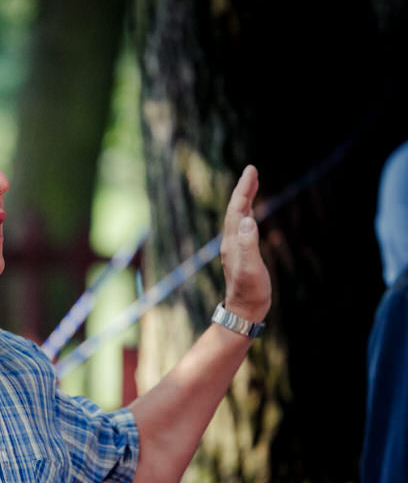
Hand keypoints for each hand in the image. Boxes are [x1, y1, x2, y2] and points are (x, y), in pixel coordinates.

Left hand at [221, 165, 270, 322]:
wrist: (243, 311)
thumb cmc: (250, 292)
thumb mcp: (251, 269)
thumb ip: (248, 245)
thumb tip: (248, 220)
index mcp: (233, 242)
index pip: (238, 209)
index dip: (244, 189)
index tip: (251, 170)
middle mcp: (231, 242)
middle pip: (235, 210)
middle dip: (244, 189)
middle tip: (252, 171)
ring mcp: (235, 248)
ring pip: (238, 217)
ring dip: (244, 199)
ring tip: (251, 185)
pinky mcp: (240, 255)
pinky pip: (242, 227)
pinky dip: (247, 214)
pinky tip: (250, 214)